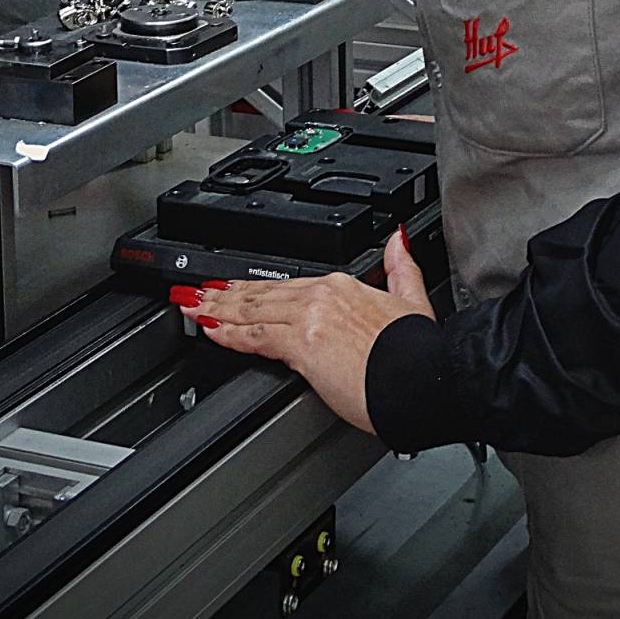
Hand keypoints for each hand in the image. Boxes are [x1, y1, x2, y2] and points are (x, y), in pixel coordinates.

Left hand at [173, 229, 435, 433]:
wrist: (425, 379)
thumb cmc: (420, 352)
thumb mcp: (413, 298)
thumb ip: (399, 266)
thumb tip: (396, 239)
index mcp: (345, 285)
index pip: (289, 286)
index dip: (257, 288)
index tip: (235, 287)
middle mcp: (324, 295)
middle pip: (264, 295)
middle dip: (225, 295)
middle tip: (197, 294)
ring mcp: (311, 317)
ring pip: (253, 311)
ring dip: (218, 310)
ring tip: (194, 307)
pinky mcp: (302, 345)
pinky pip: (255, 337)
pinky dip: (228, 332)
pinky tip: (211, 330)